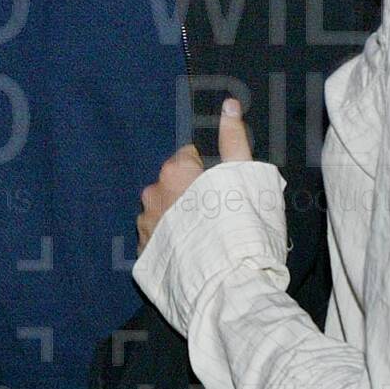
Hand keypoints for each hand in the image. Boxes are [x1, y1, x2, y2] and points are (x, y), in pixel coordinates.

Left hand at [138, 99, 252, 251]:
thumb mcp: (245, 176)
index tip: (226, 194)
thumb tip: (228, 105)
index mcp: (175, 170)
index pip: (190, 158)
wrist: (226, 283)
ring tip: (205, 241)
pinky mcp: (143, 254)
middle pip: (174, 185)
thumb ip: (234, 139)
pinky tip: (190, 256)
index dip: (210, 174)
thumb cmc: (240, 226)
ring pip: (163, 212)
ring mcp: (145, 225)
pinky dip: (170, 244)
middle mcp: (152, 193)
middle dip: (191, 196)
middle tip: (218, 219)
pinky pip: (157, 240)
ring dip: (178, 220)